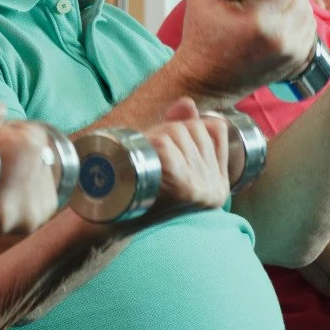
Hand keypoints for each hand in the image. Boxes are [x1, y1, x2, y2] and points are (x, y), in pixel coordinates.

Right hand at [0, 103, 63, 240]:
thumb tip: (1, 111)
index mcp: (0, 208)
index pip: (25, 145)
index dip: (4, 132)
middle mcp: (23, 216)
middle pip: (36, 146)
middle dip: (12, 138)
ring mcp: (36, 215)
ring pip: (43, 153)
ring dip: (20, 150)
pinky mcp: (43, 210)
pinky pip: (47, 165)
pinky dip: (28, 160)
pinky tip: (6, 171)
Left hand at [125, 97, 229, 228]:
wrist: (111, 226)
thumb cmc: (137, 194)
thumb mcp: (166, 162)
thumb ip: (181, 129)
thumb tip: (187, 103)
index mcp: (218, 184)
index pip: (217, 129)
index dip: (190, 124)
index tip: (167, 142)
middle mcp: (215, 187)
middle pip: (194, 128)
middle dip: (167, 130)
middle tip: (146, 154)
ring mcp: (201, 188)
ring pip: (178, 132)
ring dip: (156, 135)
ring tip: (143, 161)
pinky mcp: (183, 188)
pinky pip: (166, 147)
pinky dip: (152, 146)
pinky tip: (146, 163)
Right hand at [173, 0, 318, 100]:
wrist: (206, 80)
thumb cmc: (201, 39)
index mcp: (259, 21)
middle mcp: (282, 38)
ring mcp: (293, 52)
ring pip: (307, 10)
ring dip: (290, 5)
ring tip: (265, 13)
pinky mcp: (298, 61)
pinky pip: (310, 28)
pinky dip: (296, 23)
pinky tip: (276, 27)